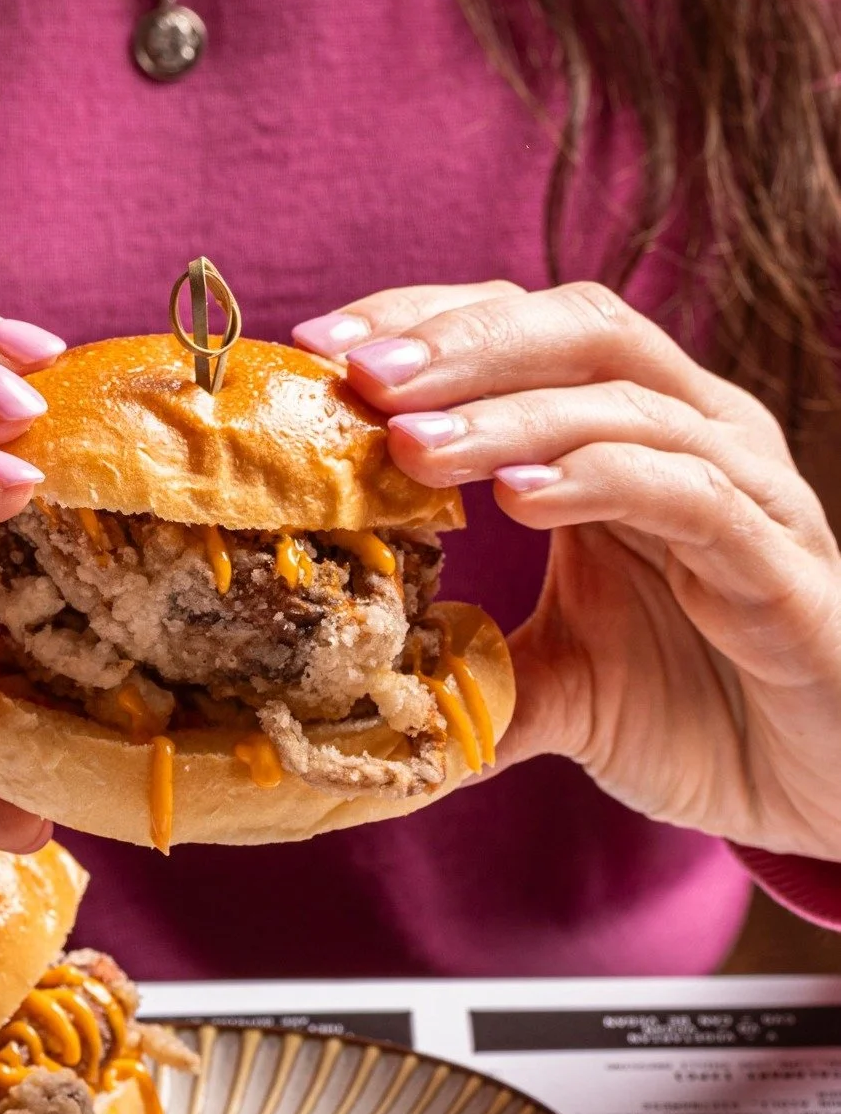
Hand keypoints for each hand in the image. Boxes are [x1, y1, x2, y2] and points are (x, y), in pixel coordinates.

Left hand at [295, 283, 840, 860]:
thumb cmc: (696, 710)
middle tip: (359, 374)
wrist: (817, 788)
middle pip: (580, 331)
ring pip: (629, 402)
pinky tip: (523, 496)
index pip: (525, 334)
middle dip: (461, 343)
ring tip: (413, 445)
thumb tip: (342, 689)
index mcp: (630, 442)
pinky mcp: (781, 567)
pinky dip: (603, 480)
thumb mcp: (554, 684)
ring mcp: (747, 494)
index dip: (427, 325)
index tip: (322, 348)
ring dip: (511, 414)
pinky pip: (694, 494)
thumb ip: (465, 668)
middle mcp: (694, 439)